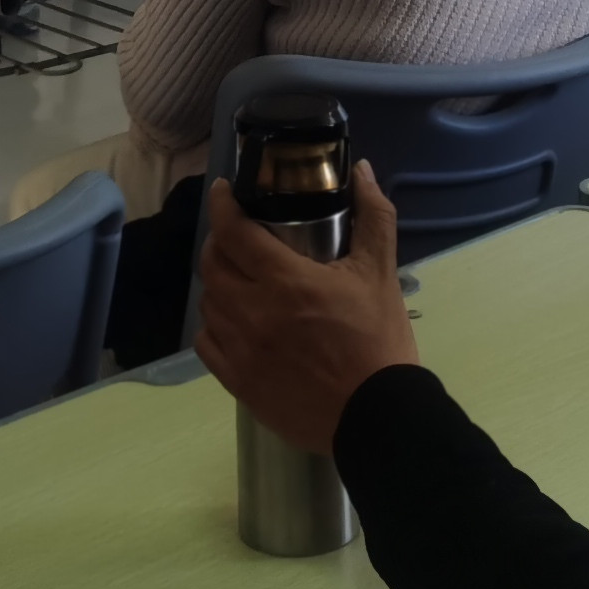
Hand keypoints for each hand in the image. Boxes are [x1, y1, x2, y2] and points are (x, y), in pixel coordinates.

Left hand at [196, 163, 418, 454]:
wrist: (378, 417)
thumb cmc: (379, 342)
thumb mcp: (381, 274)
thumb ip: (373, 217)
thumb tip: (362, 171)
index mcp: (286, 282)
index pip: (233, 231)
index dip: (222, 204)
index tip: (224, 190)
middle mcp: (252, 313)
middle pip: (213, 265)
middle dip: (221, 242)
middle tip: (239, 235)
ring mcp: (241, 351)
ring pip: (209, 303)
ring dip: (219, 283)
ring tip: (241, 278)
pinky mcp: (238, 382)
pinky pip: (207, 343)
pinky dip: (215, 324)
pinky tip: (235, 321)